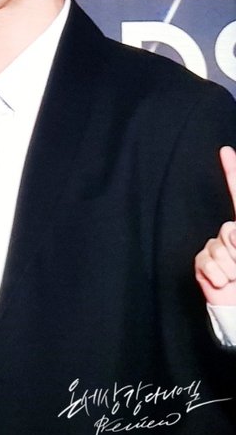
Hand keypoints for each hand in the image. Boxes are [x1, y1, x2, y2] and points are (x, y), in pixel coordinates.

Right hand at [195, 146, 235, 305]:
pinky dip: (217, 276)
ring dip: (230, 268)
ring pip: (217, 249)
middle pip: (228, 230)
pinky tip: (224, 284)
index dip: (231, 171)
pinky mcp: (203, 264)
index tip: (226, 150)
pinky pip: (206, 264)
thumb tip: (231, 231)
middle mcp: (228, 236)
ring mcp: (214, 249)